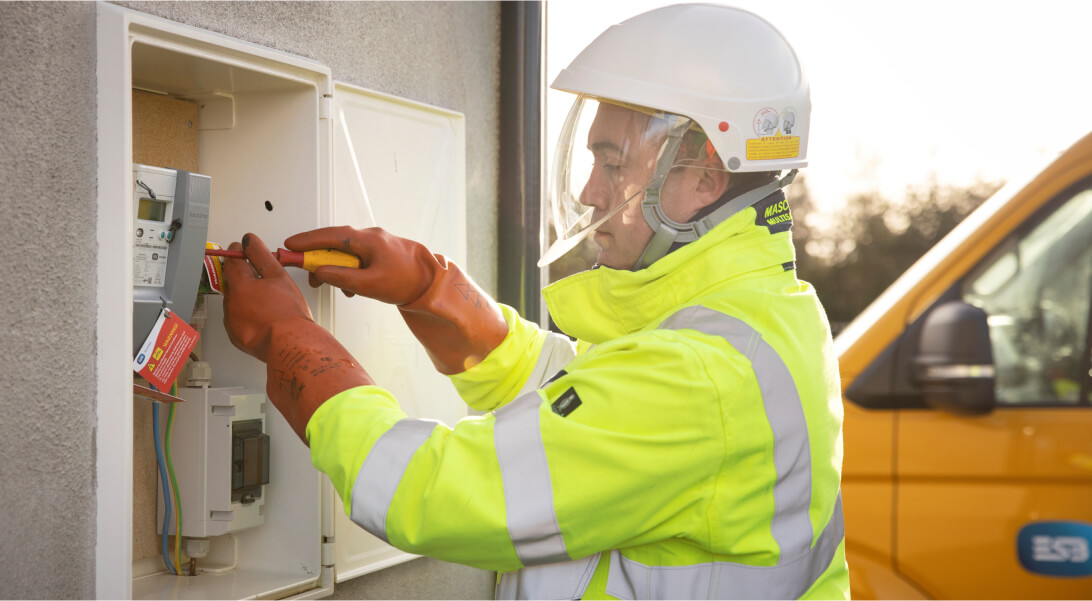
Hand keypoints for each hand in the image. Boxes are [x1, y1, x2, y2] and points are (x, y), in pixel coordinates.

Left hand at [222, 233, 314, 361]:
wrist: (290, 345)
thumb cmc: (287, 313)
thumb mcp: (278, 276)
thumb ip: (261, 255)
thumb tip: (249, 241)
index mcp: (239, 284)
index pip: (231, 261)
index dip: (239, 253)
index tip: (245, 252)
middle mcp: (230, 302)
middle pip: (233, 282)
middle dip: (245, 279)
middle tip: (264, 281)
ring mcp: (231, 321)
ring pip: (235, 302)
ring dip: (246, 299)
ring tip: (268, 303)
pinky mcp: (235, 336)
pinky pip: (237, 320)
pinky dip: (247, 317)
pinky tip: (264, 318)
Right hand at [284, 226, 434, 303]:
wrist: (432, 283)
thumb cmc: (406, 280)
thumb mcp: (370, 284)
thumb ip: (342, 277)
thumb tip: (320, 272)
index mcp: (367, 240)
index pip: (329, 236)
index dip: (306, 241)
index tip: (289, 245)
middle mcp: (370, 237)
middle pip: (334, 243)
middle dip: (317, 257)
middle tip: (304, 270)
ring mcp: (375, 244)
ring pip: (344, 252)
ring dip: (334, 268)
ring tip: (332, 285)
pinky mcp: (379, 253)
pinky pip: (355, 258)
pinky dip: (348, 270)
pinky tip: (352, 287)